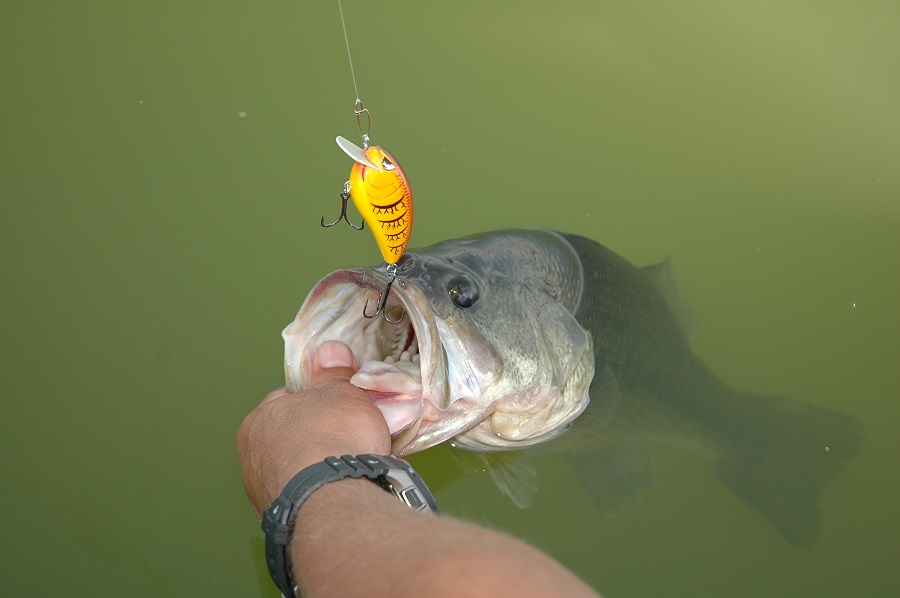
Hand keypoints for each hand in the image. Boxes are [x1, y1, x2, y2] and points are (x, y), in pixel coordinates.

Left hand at [236, 340, 390, 516]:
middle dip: (323, 438)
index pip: (287, 402)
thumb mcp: (343, 393)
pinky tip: (354, 490)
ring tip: (360, 465)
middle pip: (294, 438)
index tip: (341, 408)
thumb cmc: (334, 437)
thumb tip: (330, 350)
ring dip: (326, 467)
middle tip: (353, 438)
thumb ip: (336, 374)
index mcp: (259, 421)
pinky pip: (312, 497)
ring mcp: (265, 493)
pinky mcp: (284, 521)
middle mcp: (252, 458)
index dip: (319, 402)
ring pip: (302, 471)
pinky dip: (330, 492)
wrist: (334, 500)